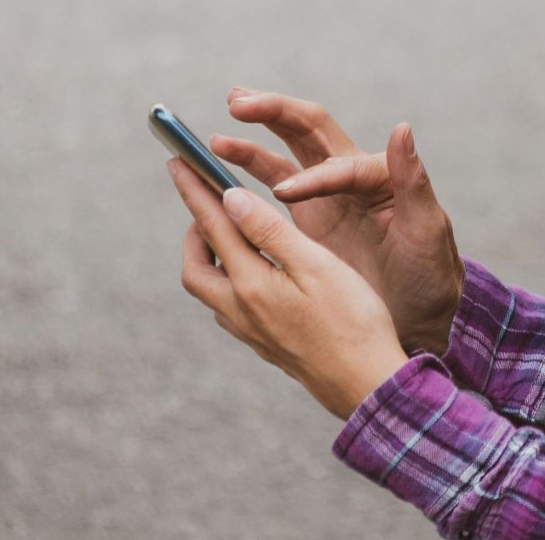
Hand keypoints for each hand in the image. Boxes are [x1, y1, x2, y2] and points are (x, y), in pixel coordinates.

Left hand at [170, 158, 410, 420]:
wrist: (366, 385)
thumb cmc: (353, 321)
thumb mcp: (317, 265)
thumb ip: (270, 231)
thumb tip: (229, 199)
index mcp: (252, 284)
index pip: (213, 225)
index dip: (194, 189)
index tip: (177, 160)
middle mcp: (241, 310)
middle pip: (196, 266)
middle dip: (194, 229)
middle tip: (206, 200)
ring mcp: (251, 332)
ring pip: (210, 288)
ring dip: (209, 256)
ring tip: (229, 232)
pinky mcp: (265, 344)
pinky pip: (228, 306)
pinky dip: (228, 279)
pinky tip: (252, 274)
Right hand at [209, 88, 464, 357]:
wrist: (421, 316)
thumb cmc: (430, 273)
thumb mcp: (427, 229)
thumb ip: (413, 181)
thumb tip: (402, 128)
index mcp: (379, 176)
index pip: (339, 163)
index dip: (312, 175)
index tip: (285, 193)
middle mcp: (349, 177)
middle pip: (307, 130)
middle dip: (273, 113)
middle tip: (238, 103)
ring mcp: (325, 197)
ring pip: (283, 157)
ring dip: (250, 145)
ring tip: (217, 140)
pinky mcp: (309, 221)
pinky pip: (272, 188)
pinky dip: (246, 178)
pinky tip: (218, 175)